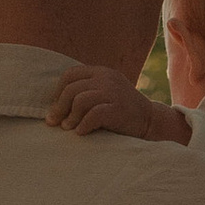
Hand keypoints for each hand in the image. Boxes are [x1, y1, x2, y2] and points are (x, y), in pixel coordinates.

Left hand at [47, 64, 186, 142]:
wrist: (150, 121)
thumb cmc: (121, 111)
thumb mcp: (105, 93)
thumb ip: (86, 92)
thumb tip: (54, 105)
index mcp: (101, 72)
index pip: (70, 74)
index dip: (57, 91)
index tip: (56, 107)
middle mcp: (106, 78)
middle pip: (71, 89)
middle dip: (59, 107)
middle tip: (54, 122)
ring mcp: (113, 92)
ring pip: (80, 100)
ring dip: (70, 117)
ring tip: (68, 128)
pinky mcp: (118, 109)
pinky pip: (93, 115)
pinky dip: (83, 125)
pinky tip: (81, 132)